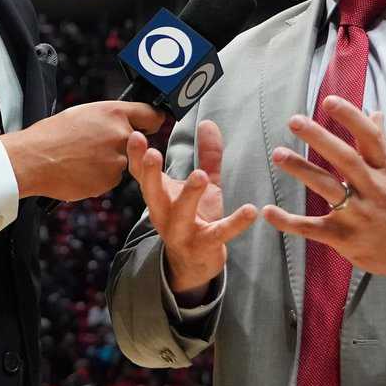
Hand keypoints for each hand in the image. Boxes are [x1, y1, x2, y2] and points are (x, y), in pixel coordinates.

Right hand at [0, 101, 163, 201]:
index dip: (152, 122)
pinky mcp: (110, 180)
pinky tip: (80, 170)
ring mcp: (117, 160)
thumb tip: (121, 122)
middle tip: (98, 146)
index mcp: (114, 113)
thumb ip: (108, 117)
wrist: (33, 159)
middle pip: (138, 142)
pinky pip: (111, 178)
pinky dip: (99, 176)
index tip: (152, 126)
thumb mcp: (83, 113)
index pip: (151, 115)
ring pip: (123, 162)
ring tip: (82, 158)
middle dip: (125, 146)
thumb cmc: (52, 135)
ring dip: (109, 163)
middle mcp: (121, 134)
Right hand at [127, 120, 257, 301]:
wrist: (194, 264)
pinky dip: (235, 223)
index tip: (134, 135)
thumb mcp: (201, 184)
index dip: (136, 156)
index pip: (142, 173)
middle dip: (150, 174)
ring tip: (200, 176)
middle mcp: (164, 214)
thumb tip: (209, 122)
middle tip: (152, 154)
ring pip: (182, 214)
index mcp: (160, 196)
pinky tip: (251, 210)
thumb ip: (207, 155)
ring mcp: (183, 232)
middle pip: (152, 193)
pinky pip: (220, 234)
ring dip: (189, 195)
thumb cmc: (195, 218)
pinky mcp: (205, 246)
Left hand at [262, 96, 385, 278]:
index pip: (370, 138)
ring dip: (302, 169)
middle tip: (295, 121)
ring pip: (327, 188)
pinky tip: (268, 211)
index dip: (351, 117)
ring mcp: (358, 214)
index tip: (329, 101)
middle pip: (345, 159)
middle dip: (320, 138)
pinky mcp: (344, 238)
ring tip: (279, 154)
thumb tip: (375, 113)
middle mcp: (373, 189)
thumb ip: (381, 144)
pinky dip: (289, 221)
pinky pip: (312, 228)